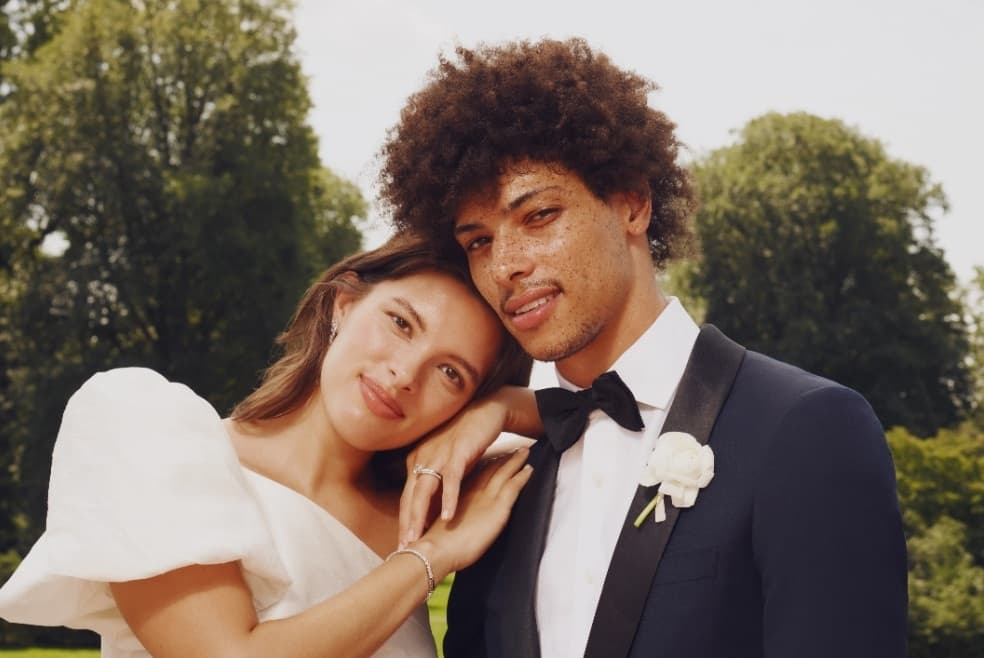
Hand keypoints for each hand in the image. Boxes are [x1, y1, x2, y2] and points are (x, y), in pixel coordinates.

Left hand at [399, 395, 510, 545]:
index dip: (404, 520)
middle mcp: (423, 457)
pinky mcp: (459, 452)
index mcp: (418, 460)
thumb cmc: (466, 438)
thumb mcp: (446, 461)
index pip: (407, 496)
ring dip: (420, 514)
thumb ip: (437, 481)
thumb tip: (432, 506)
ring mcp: (439, 454)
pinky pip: (452, 480)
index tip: (403, 543)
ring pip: (425, 490)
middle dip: (406, 523)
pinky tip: (449, 516)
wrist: (486, 411)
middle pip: (410, 496)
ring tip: (417, 537)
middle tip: (403, 548)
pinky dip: (449, 498)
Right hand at [413, 448, 532, 578]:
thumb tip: (451, 524)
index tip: (491, 458)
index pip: (474, 477)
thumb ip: (450, 519)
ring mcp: (485, 497)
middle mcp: (472, 492)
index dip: (484, 466)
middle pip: (489, 470)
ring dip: (514, 461)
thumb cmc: (433, 545)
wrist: (434, 550)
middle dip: (500, 459)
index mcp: (458, 496)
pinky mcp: (497, 507)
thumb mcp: (440, 526)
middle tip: (511, 449)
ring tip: (524, 452)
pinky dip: (522, 476)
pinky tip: (529, 469)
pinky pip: (513, 486)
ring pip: (503, 473)